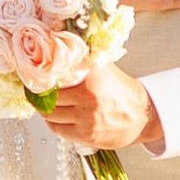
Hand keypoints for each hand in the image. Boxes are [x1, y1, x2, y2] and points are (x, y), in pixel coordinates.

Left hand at [44, 62, 163, 155]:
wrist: (143, 116)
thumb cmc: (123, 91)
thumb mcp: (105, 69)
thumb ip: (84, 60)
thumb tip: (58, 44)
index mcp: (93, 75)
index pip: (57, 73)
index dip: (43, 75)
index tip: (35, 74)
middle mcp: (89, 96)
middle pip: (50, 95)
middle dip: (42, 94)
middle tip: (39, 91)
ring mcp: (88, 117)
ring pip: (51, 113)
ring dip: (46, 109)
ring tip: (47, 104)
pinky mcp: (87, 135)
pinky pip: (58, 129)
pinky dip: (53, 123)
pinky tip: (56, 117)